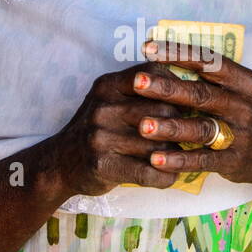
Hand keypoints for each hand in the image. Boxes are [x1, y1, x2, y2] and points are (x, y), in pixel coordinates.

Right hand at [54, 64, 185, 195]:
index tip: (187, 101)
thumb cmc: (97, 130)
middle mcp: (103, 107)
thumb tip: (192, 91)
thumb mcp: (110, 100)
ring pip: (159, 144)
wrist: (59, 163)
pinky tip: (169, 177)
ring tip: (180, 159)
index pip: (153, 74)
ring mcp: (101, 136)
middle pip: (163, 110)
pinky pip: (149, 172)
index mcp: (108, 85)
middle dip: (180, 125)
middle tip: (190, 136)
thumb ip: (141, 91)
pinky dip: (165, 177)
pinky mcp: (103, 165)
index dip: (176, 88)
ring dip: (175, 155)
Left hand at [131, 39, 251, 198]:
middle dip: (166, 88)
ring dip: (170, 127)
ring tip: (142, 126)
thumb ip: (212, 77)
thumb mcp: (242, 91)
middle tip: (137, 82)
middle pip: (200, 94)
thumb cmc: (249, 116)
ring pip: (200, 128)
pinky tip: (156, 159)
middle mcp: (243, 105)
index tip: (147, 48)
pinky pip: (203, 160)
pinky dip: (179, 159)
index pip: (209, 62)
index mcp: (243, 82)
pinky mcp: (234, 160)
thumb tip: (167, 54)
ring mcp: (240, 134)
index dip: (177, 54)